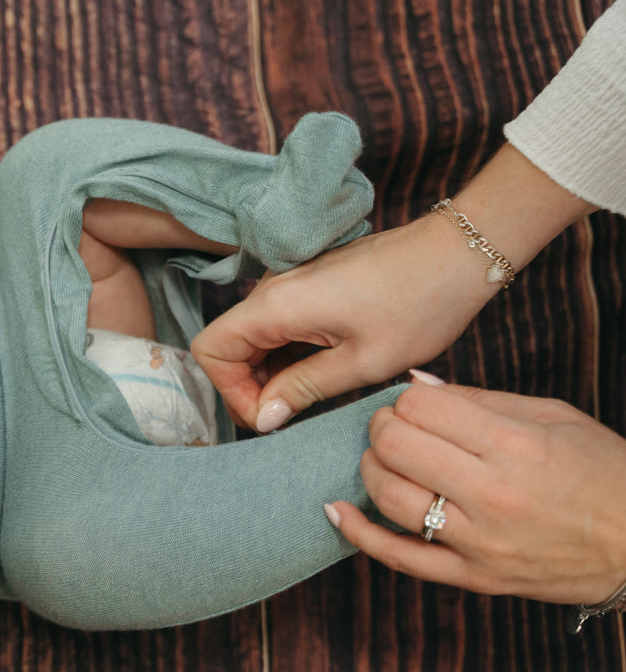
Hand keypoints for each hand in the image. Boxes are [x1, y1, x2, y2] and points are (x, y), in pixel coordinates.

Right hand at [191, 143, 595, 432]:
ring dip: (271, 374)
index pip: (211, 351)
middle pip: (227, 346)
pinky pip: (278, 329)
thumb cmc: (419, 305)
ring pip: (252, 340)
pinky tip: (323, 372)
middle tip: (291, 414)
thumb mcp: (362, 362)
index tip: (272, 416)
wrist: (460, 254)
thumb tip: (263, 417)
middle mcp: (273, 291)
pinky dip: (287, 356)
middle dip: (249, 387)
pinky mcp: (309, 289)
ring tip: (313, 395)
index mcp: (277, 305)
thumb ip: (302, 389)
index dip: (231, 392)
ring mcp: (290, 288)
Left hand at [325, 381, 625, 604]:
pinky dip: (359, 532)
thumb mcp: (556, 418)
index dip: (408, 401)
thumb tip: (416, 385)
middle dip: (382, 428)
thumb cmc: (605, 473)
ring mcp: (479, 540)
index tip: (415, 406)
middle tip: (391, 427)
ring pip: (390, 497)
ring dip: (371, 468)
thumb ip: (482, 400)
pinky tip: (336, 510)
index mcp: (515, 445)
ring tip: (382, 459)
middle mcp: (492, 493)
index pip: (423, 408)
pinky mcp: (473, 577)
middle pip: (397, 447)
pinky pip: (399, 557)